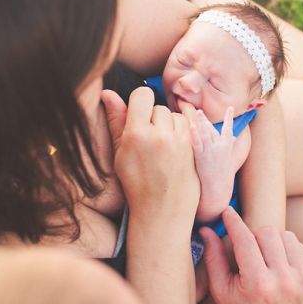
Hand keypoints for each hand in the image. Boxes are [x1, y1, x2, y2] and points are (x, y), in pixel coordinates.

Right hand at [100, 87, 199, 220]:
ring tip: (163, 145)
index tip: (138, 115)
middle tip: (149, 140)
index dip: (139, 102)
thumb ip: (116, 120)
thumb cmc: (137, 184)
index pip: (142, 95)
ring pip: (176, 115)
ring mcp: (180, 141)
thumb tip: (106, 92)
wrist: (162, 210)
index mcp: (136, 134)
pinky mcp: (195, 147)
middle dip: (154, 119)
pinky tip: (176, 146)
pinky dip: (183, 132)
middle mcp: (160, 135)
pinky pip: (190, 125)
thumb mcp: (120, 153)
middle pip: (159, 107)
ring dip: (170, 125)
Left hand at [190, 107, 236, 221]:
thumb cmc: (222, 175)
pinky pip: (197, 144)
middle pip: (212, 128)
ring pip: (205, 133)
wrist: (217, 191)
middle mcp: (220, 147)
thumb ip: (232, 146)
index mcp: (227, 146)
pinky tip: (190, 127)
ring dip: (200, 122)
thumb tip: (234, 137)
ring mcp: (211, 152)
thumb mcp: (230, 159)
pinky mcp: (201, 158)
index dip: (230, 117)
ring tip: (196, 112)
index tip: (231, 108)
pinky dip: (194, 135)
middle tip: (198, 109)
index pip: (228, 128)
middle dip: (205, 118)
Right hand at [198, 207, 302, 303]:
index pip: (245, 240)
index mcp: (258, 284)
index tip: (228, 212)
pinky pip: (299, 246)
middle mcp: (284, 281)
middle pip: (268, 232)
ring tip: (264, 256)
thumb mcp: (220, 290)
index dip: (234, 222)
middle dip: (254, 235)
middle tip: (247, 247)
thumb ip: (213, 258)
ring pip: (286, 235)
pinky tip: (278, 264)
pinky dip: (286, 250)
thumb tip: (206, 230)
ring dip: (272, 240)